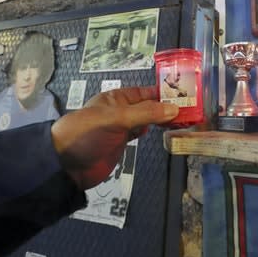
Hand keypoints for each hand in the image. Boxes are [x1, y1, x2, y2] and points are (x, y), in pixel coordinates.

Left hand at [51, 86, 178, 189]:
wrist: (66, 164)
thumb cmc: (87, 133)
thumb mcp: (116, 119)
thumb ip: (146, 113)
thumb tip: (175, 109)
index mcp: (116, 98)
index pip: (146, 92)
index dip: (164, 93)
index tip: (187, 96)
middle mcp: (120, 110)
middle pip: (148, 106)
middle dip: (167, 107)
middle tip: (191, 111)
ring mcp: (121, 128)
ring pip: (147, 120)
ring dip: (162, 120)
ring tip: (184, 120)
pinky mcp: (121, 144)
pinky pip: (141, 134)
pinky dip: (153, 132)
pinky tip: (165, 132)